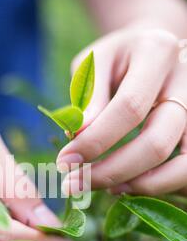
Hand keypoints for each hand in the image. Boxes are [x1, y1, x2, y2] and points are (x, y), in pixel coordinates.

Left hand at [57, 28, 186, 195]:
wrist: (154, 52)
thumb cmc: (118, 59)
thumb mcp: (95, 63)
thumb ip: (89, 98)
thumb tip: (78, 138)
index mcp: (157, 52)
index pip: (129, 107)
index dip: (95, 141)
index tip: (65, 161)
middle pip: (157, 143)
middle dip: (112, 172)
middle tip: (75, 185)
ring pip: (182, 166)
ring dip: (141, 186)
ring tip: (108, 189)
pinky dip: (161, 187)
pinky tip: (131, 185)